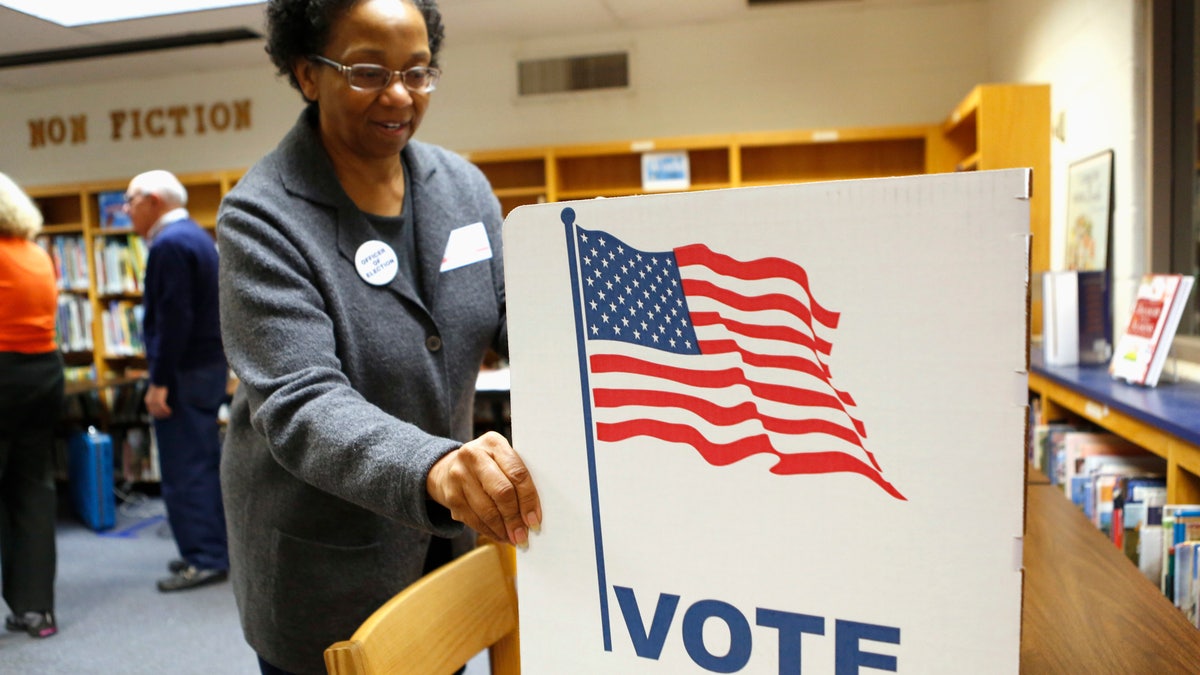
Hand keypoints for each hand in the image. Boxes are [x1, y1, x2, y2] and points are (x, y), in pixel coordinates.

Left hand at [145, 384, 171, 418]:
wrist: (159, 378)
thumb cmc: (160, 385)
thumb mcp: (157, 392)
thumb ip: (158, 398)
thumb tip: (163, 404)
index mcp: (148, 401)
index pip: (152, 411)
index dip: (158, 415)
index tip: (164, 416)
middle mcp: (149, 402)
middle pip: (155, 412)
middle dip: (161, 415)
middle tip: (168, 416)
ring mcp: (153, 401)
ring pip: (159, 411)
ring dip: (165, 414)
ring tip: (170, 413)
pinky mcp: (158, 399)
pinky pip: (162, 408)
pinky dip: (166, 410)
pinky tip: (170, 411)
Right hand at [426, 431, 541, 548]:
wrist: (447, 468)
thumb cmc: (486, 465)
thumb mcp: (500, 458)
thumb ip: (517, 477)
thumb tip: (534, 513)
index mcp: (493, 443)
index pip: (517, 473)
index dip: (529, 500)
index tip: (535, 520)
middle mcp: (473, 456)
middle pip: (502, 492)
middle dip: (515, 518)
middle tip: (524, 535)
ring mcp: (459, 475)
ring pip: (487, 510)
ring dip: (503, 529)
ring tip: (514, 539)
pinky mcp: (451, 496)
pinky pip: (474, 520)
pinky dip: (489, 532)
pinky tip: (500, 536)